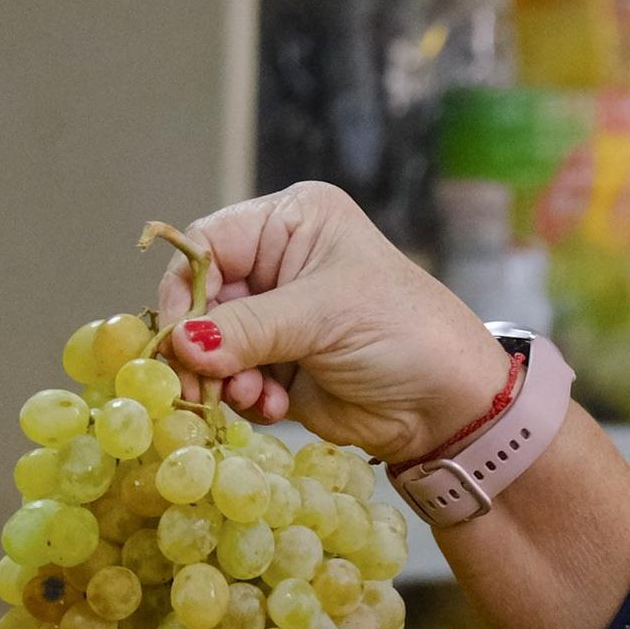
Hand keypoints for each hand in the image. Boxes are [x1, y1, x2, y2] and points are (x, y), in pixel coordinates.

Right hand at [156, 180, 509, 462]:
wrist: (449, 404)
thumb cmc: (405, 333)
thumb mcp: (325, 316)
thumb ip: (247, 328)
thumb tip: (180, 342)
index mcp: (294, 223)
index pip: (208, 244)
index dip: (186, 289)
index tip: (180, 334)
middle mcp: (279, 264)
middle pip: (200, 299)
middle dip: (202, 344)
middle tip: (205, 380)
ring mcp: (276, 318)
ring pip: (209, 345)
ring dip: (223, 376)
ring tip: (256, 394)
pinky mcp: (277, 366)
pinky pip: (231, 379)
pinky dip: (244, 397)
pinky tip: (275, 405)